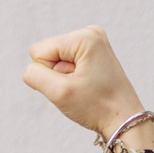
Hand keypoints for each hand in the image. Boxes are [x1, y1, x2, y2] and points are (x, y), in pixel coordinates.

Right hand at [22, 26, 144, 139]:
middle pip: (47, 54)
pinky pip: (65, 64)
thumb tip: (30, 69)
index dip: (49, 74)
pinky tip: (86, 85)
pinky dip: (71, 78)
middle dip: (57, 76)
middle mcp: (90, 33)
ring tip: (84, 87)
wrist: (124, 119)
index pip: (38, 52)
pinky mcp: (92, 53)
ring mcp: (92, 42)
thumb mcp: (59, 92)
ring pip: (54, 61)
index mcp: (84, 36)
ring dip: (64, 79)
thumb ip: (34, 76)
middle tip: (79, 88)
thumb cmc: (98, 107)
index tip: (72, 84)